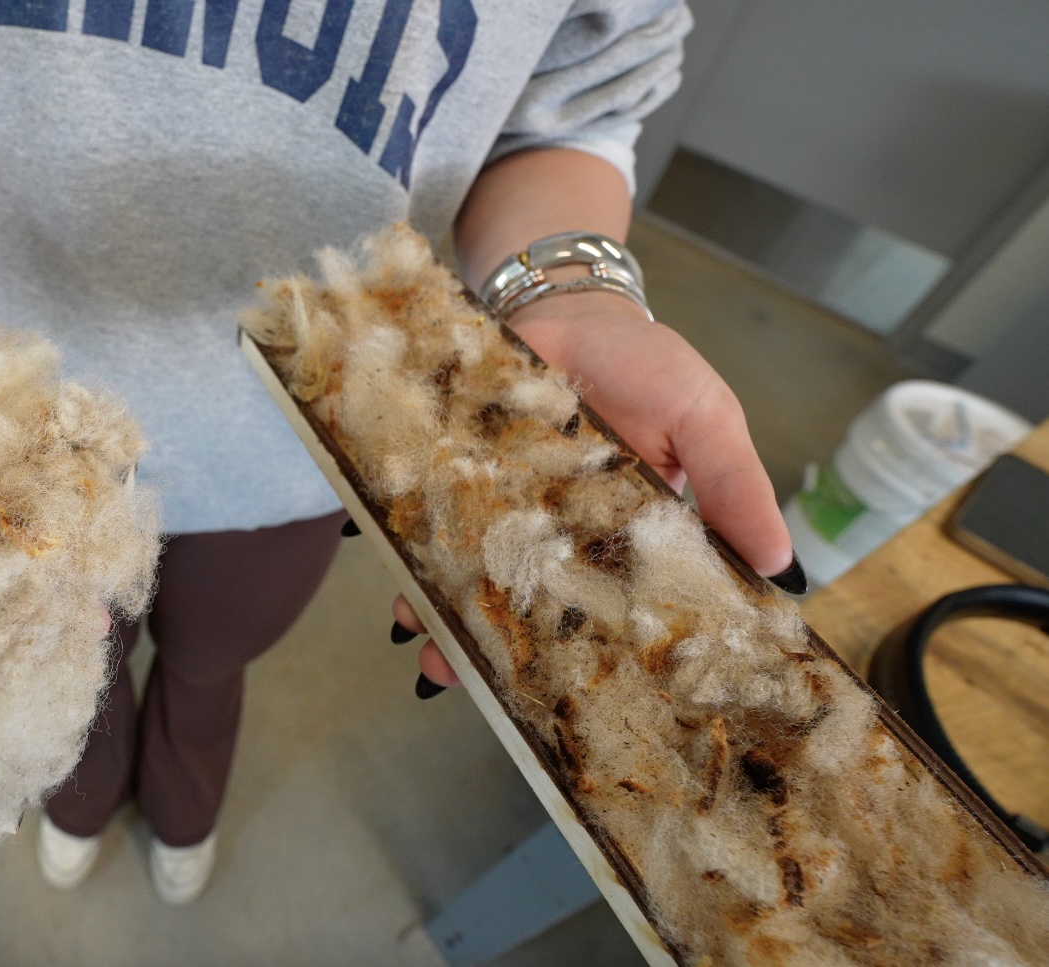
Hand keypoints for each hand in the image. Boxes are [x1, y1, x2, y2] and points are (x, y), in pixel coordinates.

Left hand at [391, 291, 793, 689]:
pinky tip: (402, 600)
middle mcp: (563, 538)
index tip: (602, 699)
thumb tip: (781, 565)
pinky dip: (414, 566)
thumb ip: (735, 487)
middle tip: (500, 696)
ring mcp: (505, 514)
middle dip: (517, 656)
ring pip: (479, 582)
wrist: (564, 306)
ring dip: (454, 623)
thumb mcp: (706, 418)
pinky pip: (432, 534)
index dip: (612, 654)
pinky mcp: (457, 484)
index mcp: (632, 539)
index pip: (625, 608)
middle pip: (539, 609)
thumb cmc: (646, 364)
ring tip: (434, 658)